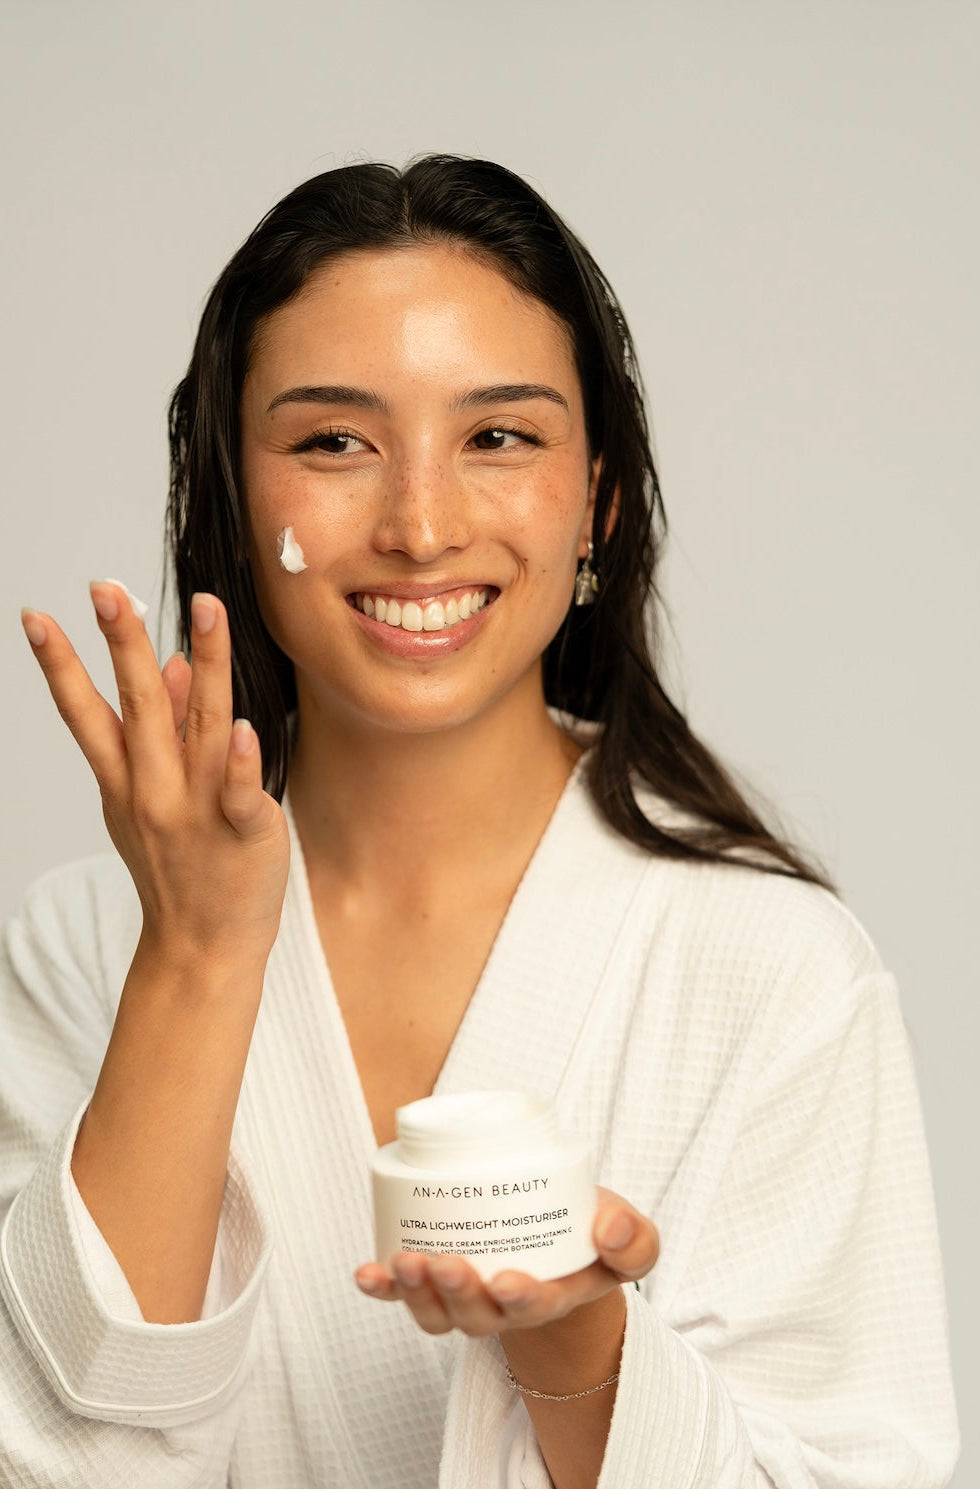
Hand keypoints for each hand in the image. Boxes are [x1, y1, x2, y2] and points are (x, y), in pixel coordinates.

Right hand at [21, 583, 289, 965]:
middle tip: (105, 589)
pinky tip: (242, 729)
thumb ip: (165, 731)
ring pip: (200, 726)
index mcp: (126, 780)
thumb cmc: (182, 865)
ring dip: (204, 665)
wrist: (201, 949)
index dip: (60, 665)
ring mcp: (197, 810)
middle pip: (138, 706)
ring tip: (205, 607)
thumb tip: (174, 662)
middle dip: (121, 644)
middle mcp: (154, 789)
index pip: (87, 713)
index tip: (37, 615)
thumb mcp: (152, 797)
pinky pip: (240, 793)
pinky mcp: (244, 832)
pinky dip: (240, 763)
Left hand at [353, 1186, 658, 1338]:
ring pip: (435, 1313)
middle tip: (446, 1265)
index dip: (518, 1299)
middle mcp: (502, 1307)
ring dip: (415, 1293)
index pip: (533, 1306)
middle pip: (474, 1315)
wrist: (560, 1238)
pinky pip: (402, 1295)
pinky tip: (365, 1272)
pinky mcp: (435, 1282)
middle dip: (457, 1295)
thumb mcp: (630, 1237)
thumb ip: (634, 1238)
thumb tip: (609, 1229)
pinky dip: (382, 1288)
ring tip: (406, 1261)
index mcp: (550, 1296)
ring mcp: (464, 1298)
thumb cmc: (592, 1234)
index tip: (506, 1280)